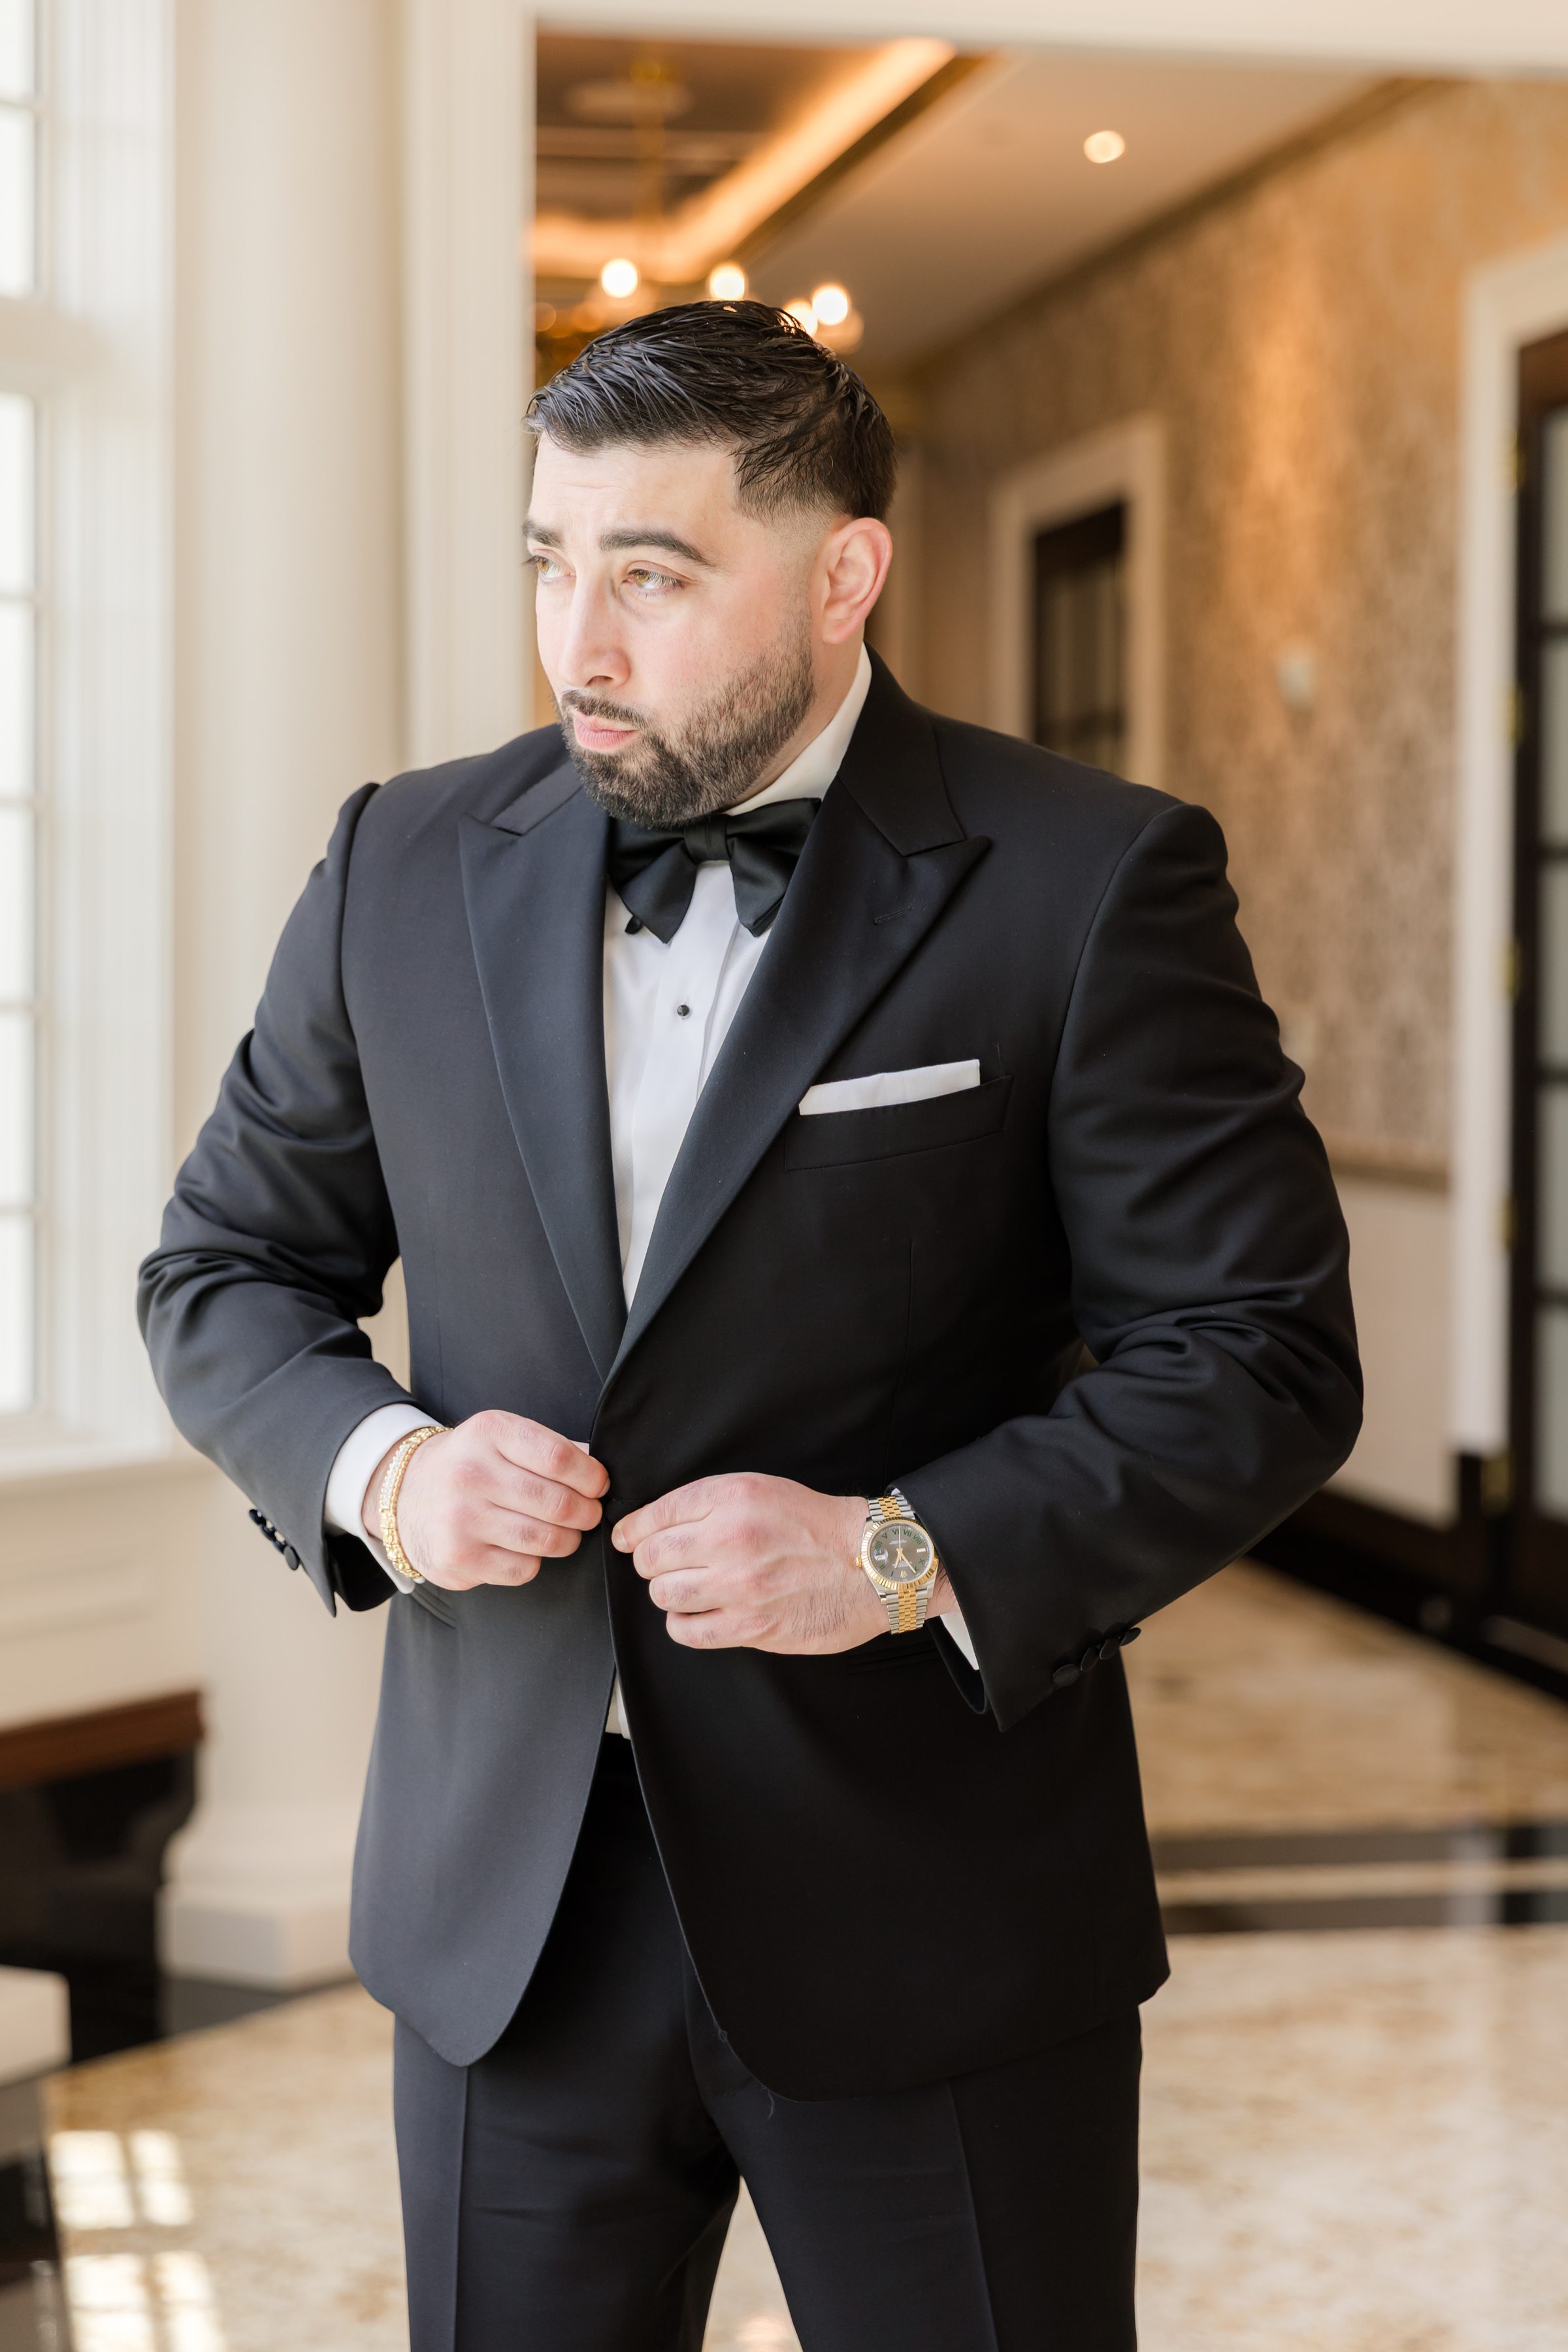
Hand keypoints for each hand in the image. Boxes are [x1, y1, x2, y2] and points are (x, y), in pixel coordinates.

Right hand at [365, 1412, 606, 1590]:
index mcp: (488, 1433)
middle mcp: (470, 1474)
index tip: (598, 1485)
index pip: (559, 1457)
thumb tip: (599, 1473)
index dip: (591, 1476)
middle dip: (586, 1513)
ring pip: (546, 1540)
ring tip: (564, 1532)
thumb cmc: (468, 1465)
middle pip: (558, 1503)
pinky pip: (524, 1569)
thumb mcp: (500, 1438)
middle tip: (588, 1513)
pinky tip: (525, 1547)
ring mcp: (461, 1519)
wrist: (405, 1494)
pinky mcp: (458, 1558)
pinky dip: (535, 1561)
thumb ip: (549, 1448)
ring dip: (567, 1540)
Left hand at [612, 1474, 888, 1654]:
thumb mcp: (761, 1489)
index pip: (656, 1514)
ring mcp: (739, 1587)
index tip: (626, 1539)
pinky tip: (701, 1613)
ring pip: (663, 1594)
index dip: (632, 1530)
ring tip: (689, 1588)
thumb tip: (649, 1525)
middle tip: (665, 1564)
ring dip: (669, 1592)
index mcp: (733, 1497)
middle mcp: (731, 1539)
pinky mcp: (750, 1627)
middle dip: (651, 1561)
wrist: (869, 1563)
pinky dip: (685, 1624)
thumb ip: (708, 1501)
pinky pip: (686, 1631)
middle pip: (651, 1557)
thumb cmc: (816, 1525)